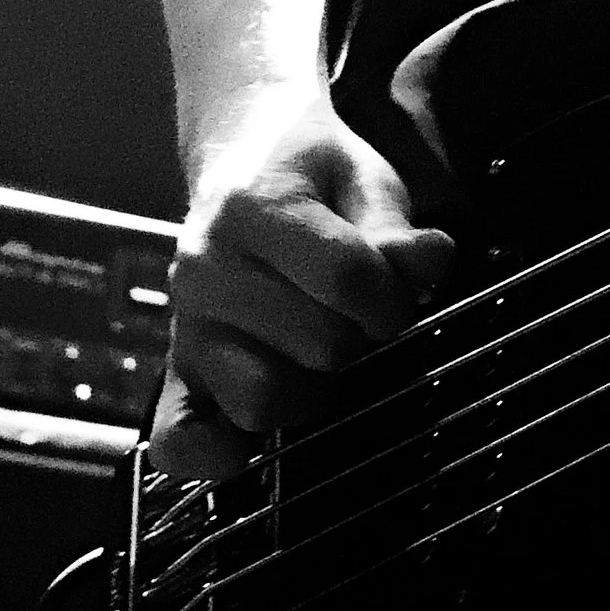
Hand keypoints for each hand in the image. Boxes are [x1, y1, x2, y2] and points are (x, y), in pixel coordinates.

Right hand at [150, 91, 459, 485]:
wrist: (238, 158)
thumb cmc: (308, 174)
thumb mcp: (361, 176)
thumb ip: (396, 229)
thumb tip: (433, 260)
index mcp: (254, 209)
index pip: (347, 277)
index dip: (392, 293)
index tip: (392, 290)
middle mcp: (207, 269)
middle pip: (318, 345)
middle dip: (361, 337)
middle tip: (356, 316)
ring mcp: (186, 324)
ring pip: (262, 399)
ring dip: (312, 389)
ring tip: (317, 353)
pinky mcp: (176, 368)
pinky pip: (179, 438)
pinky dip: (214, 452)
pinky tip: (247, 443)